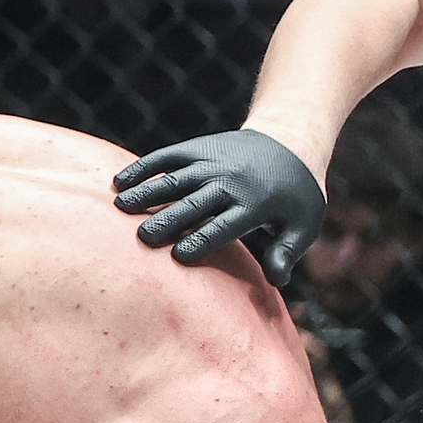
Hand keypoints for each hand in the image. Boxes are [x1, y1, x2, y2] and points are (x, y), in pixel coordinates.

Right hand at [113, 129, 325, 286]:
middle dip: (169, 218)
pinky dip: (143, 166)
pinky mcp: (198, 148)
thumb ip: (287, 252)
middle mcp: (230, 181)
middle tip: (142, 237)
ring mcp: (212, 162)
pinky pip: (167, 156)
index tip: (177, 256)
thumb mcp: (303, 225)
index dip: (202, 240)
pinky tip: (119, 181)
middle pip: (195, 202)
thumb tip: (277, 281)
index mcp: (255, 204)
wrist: (291, 141)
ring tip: (121, 206)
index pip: (224, 225)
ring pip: (176, 178)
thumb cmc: (294, 194)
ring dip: (148, 191)